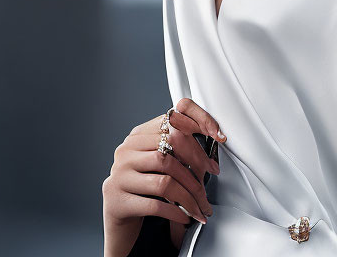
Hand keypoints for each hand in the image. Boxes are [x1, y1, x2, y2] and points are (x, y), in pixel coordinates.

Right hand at [102, 98, 226, 256]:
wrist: (118, 211)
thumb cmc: (145, 181)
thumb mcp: (158, 158)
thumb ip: (177, 143)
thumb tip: (216, 136)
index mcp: (138, 135)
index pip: (171, 120)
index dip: (199, 123)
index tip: (218, 135)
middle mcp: (126, 151)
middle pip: (170, 150)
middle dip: (197, 165)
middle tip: (211, 178)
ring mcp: (120, 176)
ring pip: (165, 181)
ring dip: (189, 196)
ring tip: (200, 206)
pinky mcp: (118, 202)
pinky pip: (155, 205)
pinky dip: (176, 212)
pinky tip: (186, 217)